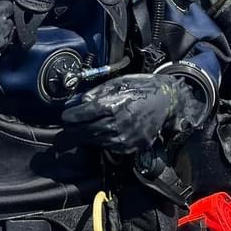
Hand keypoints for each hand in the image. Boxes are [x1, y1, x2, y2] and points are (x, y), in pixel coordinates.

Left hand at [62, 74, 202, 154]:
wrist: (165, 100)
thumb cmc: (140, 87)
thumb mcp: (117, 83)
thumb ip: (96, 93)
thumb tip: (78, 101)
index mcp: (113, 106)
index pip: (85, 114)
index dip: (72, 116)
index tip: (65, 116)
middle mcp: (118, 124)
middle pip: (88, 131)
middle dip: (74, 131)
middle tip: (65, 131)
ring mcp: (125, 137)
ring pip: (97, 140)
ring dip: (87, 137)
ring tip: (79, 132)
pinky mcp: (131, 146)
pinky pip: (110, 146)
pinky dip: (101, 141)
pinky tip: (98, 135)